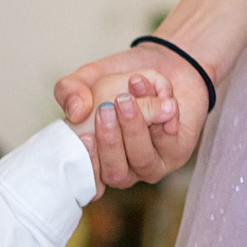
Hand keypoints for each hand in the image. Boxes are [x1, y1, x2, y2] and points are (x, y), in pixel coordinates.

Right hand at [55, 46, 207, 188]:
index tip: (86, 136)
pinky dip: (158, 113)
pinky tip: (154, 90)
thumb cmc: (123, 79)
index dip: (88, 165)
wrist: (165, 64)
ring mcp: (151, 164)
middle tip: (105, 108)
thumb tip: (75, 112)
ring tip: (127, 99)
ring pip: (142, 159)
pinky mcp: (177, 151)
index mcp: (97, 159)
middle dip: (110, 142)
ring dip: (134, 128)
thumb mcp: (88, 77)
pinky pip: (167, 141)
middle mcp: (124, 168)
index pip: (90, 182)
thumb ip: (69, 90)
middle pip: (116, 173)